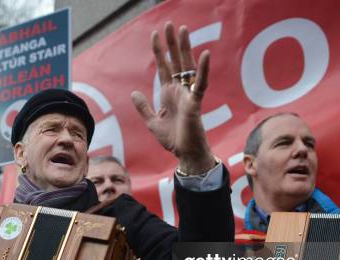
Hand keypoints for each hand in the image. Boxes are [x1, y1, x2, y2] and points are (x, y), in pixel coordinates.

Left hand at [131, 22, 215, 174]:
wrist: (185, 154)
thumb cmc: (173, 139)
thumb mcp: (152, 122)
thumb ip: (144, 108)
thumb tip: (134, 93)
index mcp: (169, 93)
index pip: (164, 67)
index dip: (159, 51)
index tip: (155, 34)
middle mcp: (180, 90)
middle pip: (176, 61)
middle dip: (172, 43)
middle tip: (169, 24)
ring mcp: (188, 95)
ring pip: (187, 67)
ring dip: (185, 48)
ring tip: (182, 30)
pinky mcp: (195, 103)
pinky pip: (200, 84)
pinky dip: (203, 70)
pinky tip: (205, 54)